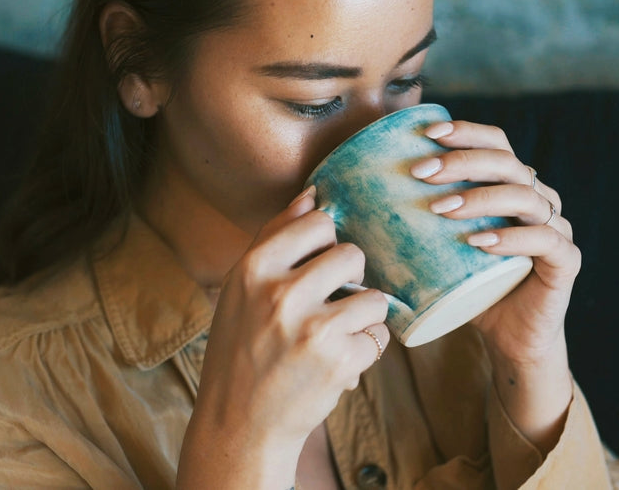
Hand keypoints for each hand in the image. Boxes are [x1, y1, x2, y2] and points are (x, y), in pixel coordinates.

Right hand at [177, 187, 389, 487]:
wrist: (239, 424)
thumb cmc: (242, 348)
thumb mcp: (242, 289)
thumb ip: (276, 239)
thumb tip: (314, 194)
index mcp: (253, 268)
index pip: (319, 222)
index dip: (326, 244)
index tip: (317, 267)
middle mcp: (281, 293)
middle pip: (353, 255)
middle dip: (350, 280)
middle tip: (329, 305)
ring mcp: (313, 328)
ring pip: (373, 297)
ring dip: (361, 319)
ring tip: (331, 338)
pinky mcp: (340, 361)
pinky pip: (378, 337)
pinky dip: (364, 351)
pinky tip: (334, 364)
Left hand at [410, 120, 578, 366]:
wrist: (511, 341)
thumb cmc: (470, 291)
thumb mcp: (438, 253)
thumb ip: (408, 227)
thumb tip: (334, 209)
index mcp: (511, 187)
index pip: (496, 143)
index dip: (465, 132)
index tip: (426, 134)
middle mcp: (538, 199)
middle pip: (507, 162)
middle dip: (462, 161)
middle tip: (421, 173)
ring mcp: (556, 227)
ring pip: (526, 196)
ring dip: (481, 197)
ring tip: (441, 208)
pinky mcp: (566, 261)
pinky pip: (546, 240)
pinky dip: (512, 238)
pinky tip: (479, 241)